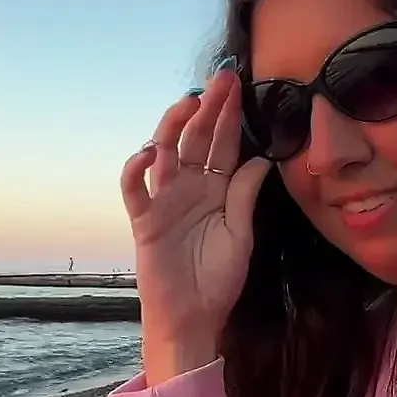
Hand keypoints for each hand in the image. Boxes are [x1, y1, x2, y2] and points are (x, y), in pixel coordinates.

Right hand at [119, 70, 271, 385]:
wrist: (193, 318)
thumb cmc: (218, 280)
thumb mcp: (241, 235)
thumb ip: (245, 197)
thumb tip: (261, 159)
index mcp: (215, 190)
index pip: (223, 145)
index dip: (229, 116)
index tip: (238, 86)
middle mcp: (188, 188)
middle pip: (196, 139)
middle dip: (208, 109)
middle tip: (221, 78)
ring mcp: (164, 201)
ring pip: (165, 153)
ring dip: (173, 126)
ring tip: (188, 103)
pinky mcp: (144, 221)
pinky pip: (135, 190)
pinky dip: (137, 169)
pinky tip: (149, 153)